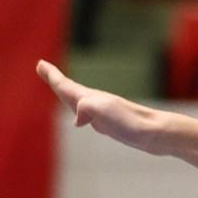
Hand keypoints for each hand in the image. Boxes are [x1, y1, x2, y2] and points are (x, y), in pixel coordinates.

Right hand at [37, 59, 166, 150]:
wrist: (157, 134)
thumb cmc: (132, 122)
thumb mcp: (106, 112)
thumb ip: (88, 109)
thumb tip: (77, 119)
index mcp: (91, 98)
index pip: (66, 85)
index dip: (52, 76)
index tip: (40, 63)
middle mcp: (96, 103)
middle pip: (70, 90)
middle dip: (55, 80)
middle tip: (42, 68)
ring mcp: (104, 114)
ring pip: (79, 103)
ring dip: (67, 95)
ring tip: (59, 89)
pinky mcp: (113, 126)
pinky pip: (90, 117)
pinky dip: (80, 114)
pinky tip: (83, 120)